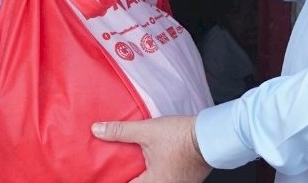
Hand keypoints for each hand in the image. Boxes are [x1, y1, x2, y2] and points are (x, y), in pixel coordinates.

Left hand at [92, 116, 211, 182]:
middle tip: (117, 169)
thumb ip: (120, 131)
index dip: (114, 180)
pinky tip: (149, 163)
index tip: (105, 175)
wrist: (211, 135)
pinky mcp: (185, 181)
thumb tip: (97, 130)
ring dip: (142, 176)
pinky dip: (154, 175)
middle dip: (128, 177)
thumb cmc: (181, 136)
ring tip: (133, 166)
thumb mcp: (147, 131)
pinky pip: (164, 180)